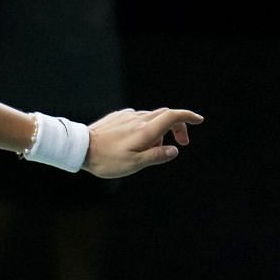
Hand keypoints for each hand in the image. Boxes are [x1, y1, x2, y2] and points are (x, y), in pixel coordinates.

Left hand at [84, 107, 202, 178]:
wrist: (80, 148)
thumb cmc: (106, 160)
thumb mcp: (134, 164)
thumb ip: (156, 156)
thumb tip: (174, 150)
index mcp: (145, 131)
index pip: (173, 116)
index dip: (188, 116)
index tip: (199, 120)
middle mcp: (138, 120)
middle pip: (165, 115)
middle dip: (178, 126)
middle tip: (181, 143)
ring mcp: (127, 117)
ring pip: (152, 117)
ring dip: (160, 130)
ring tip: (151, 150)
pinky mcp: (118, 117)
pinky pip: (138, 119)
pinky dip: (145, 127)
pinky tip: (135, 141)